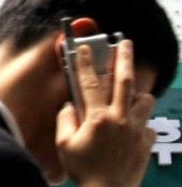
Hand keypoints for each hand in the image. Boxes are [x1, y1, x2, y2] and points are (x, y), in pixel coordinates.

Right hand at [55, 40, 156, 186]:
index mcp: (97, 117)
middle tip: (126, 43)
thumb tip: (68, 106)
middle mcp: (119, 119)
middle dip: (124, 58)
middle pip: (124, 81)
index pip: (89, 82)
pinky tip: (133, 127)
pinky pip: (148, 126)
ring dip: (139, 93)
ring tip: (134, 91)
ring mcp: (135, 130)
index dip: (85, 62)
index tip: (84, 48)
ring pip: (144, 101)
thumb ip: (65, 120)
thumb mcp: (65, 144)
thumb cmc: (85, 171)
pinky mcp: (146, 144)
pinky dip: (142, 123)